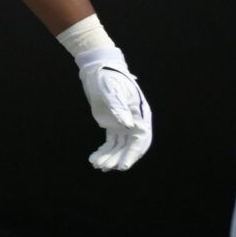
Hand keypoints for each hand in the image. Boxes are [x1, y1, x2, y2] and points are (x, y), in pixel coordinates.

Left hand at [76, 48, 151, 170]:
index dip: (132, 154)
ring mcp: (123, 125)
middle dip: (118, 158)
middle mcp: (134, 123)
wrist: (98, 69)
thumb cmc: (108, 77)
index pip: (140, 140)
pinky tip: (95, 158)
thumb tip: (128, 125)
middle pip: (129, 147)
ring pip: (119, 147)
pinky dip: (104, 151)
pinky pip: (110, 142)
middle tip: (105, 167)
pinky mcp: (112, 125)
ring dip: (109, 157)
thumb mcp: (112, 89)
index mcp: (140, 115)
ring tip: (97, 164)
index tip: (122, 166)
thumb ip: (120, 107)